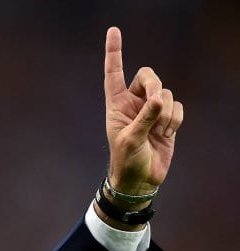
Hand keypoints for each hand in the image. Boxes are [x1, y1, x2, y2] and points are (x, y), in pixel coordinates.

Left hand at [104, 26, 183, 195]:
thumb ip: (144, 119)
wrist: (141, 178)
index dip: (114, 52)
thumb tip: (158, 99)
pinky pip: (177, 107)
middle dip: (155, 87)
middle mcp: (133, 102)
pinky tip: (166, 134)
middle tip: (156, 105)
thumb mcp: (130, 140)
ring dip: (165, 112)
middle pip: (148, 76)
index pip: (114, 72)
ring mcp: (151, 110)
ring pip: (165, 93)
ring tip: (158, 132)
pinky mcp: (167, 119)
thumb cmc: (126, 160)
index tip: (113, 31)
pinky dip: (174, 119)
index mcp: (116, 104)